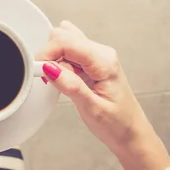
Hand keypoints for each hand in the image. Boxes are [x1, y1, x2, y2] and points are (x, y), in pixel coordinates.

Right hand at [37, 21, 169, 169]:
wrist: (131, 133)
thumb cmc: (117, 124)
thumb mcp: (92, 109)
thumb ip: (70, 86)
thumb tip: (49, 68)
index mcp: (104, 62)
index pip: (67, 41)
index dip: (48, 53)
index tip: (38, 69)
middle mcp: (102, 53)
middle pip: (64, 36)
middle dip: (50, 55)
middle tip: (51, 79)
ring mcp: (97, 56)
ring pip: (65, 41)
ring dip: (55, 59)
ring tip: (61, 81)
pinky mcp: (91, 62)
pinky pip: (69, 51)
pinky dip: (60, 61)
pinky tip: (64, 77)